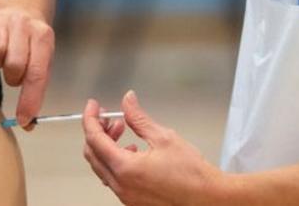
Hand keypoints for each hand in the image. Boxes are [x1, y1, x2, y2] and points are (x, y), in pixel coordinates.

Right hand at [0, 5, 54, 127]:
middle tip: (13, 72)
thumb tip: (27, 123)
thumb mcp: (42, 57)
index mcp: (43, 37)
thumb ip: (36, 87)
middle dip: (13, 77)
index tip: (24, 122)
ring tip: (1, 55)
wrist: (22, 5)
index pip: (37, 74)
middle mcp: (23, 25)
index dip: (29, 100)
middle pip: (14, 65)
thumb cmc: (31, 41)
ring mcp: (2, 20)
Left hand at [82, 91, 224, 205]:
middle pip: (93, 154)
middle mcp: (121, 185)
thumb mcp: (164, 138)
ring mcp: (126, 196)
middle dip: (97, 132)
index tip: (93, 106)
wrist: (208, 199)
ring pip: (102, 167)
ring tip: (122, 130)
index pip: (94, 139)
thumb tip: (128, 102)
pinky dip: (115, 161)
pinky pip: (114, 178)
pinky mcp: (133, 201)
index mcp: (125, 168)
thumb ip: (139, 118)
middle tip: (108, 117)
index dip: (90, 118)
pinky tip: (132, 151)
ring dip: (106, 146)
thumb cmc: (192, 175)